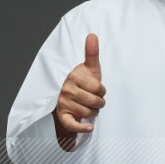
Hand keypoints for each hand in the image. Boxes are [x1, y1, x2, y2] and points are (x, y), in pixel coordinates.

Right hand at [52, 33, 105, 148]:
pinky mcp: (63, 116)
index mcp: (73, 76)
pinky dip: (82, 128)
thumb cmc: (83, 82)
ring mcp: (63, 103)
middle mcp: (66, 90)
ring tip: (90, 108)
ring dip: (93, 113)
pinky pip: (73, 125)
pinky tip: (90, 127)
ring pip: (88, 113)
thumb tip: (93, 35)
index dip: (102, 91)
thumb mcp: (90, 68)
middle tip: (95, 101)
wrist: (69, 98)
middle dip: (99, 103)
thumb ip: (92, 53)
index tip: (98, 90)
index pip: (98, 88)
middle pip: (94, 102)